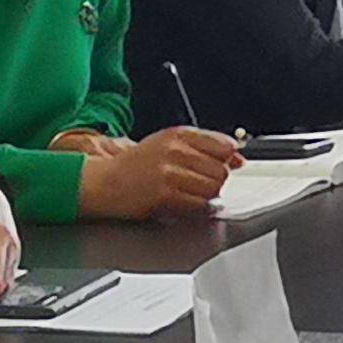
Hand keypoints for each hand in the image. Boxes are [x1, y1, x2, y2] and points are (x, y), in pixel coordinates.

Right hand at [76, 127, 247, 218]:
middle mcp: (175, 150)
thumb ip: (203, 148)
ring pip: (213, 188)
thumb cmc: (137, 166)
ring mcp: (169, 172)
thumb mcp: (168, 145)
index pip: (223, 144)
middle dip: (217, 180)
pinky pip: (198, 204)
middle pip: (221, 169)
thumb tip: (237, 157)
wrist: (106, 182)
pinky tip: (185, 203)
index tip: (229, 164)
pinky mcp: (164, 194)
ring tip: (190, 194)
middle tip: (200, 183)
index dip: (229, 158)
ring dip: (207, 196)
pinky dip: (197, 208)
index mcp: (178, 134)